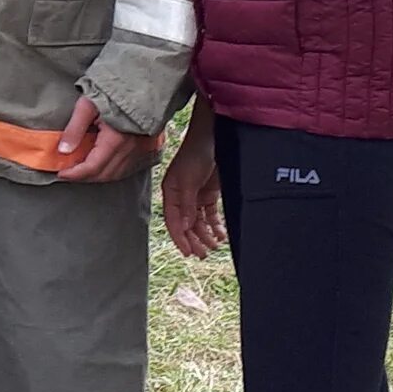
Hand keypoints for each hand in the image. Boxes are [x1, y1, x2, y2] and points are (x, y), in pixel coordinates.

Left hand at [53, 95, 153, 182]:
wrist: (143, 82)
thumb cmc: (113, 91)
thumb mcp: (87, 105)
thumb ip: (75, 129)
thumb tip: (63, 151)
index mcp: (116, 140)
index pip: (92, 167)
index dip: (74, 174)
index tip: (60, 173)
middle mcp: (130, 149)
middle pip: (104, 174)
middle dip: (84, 177)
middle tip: (67, 172)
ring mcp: (140, 150)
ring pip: (116, 174)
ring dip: (97, 176)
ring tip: (81, 170)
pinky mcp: (146, 148)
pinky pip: (127, 168)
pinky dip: (111, 171)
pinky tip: (101, 165)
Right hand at [160, 103, 225, 258]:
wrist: (213, 137)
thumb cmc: (196, 153)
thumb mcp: (188, 179)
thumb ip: (187, 204)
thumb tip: (185, 226)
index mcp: (171, 193)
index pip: (174, 221)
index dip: (180, 238)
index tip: (188, 252)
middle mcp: (181, 197)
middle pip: (186, 224)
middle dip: (194, 240)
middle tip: (203, 254)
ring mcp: (195, 196)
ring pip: (198, 222)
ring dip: (205, 235)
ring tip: (214, 247)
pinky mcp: (209, 194)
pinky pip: (210, 215)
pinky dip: (215, 226)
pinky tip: (221, 235)